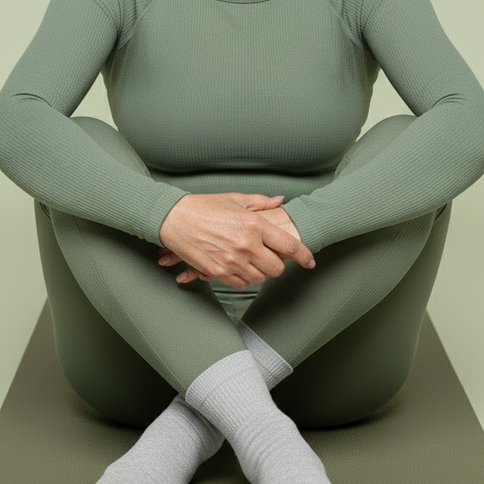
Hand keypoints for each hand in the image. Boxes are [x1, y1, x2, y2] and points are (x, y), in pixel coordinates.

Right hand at [157, 193, 313, 288]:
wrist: (173, 219)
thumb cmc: (203, 206)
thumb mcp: (235, 199)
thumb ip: (262, 203)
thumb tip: (281, 201)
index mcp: (254, 224)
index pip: (289, 245)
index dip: (304, 255)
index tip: (310, 261)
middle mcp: (246, 245)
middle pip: (277, 268)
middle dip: (277, 264)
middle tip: (270, 257)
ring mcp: (232, 261)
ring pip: (260, 278)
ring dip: (260, 272)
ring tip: (251, 260)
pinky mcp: (218, 272)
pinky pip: (241, 284)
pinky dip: (244, 278)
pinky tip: (238, 266)